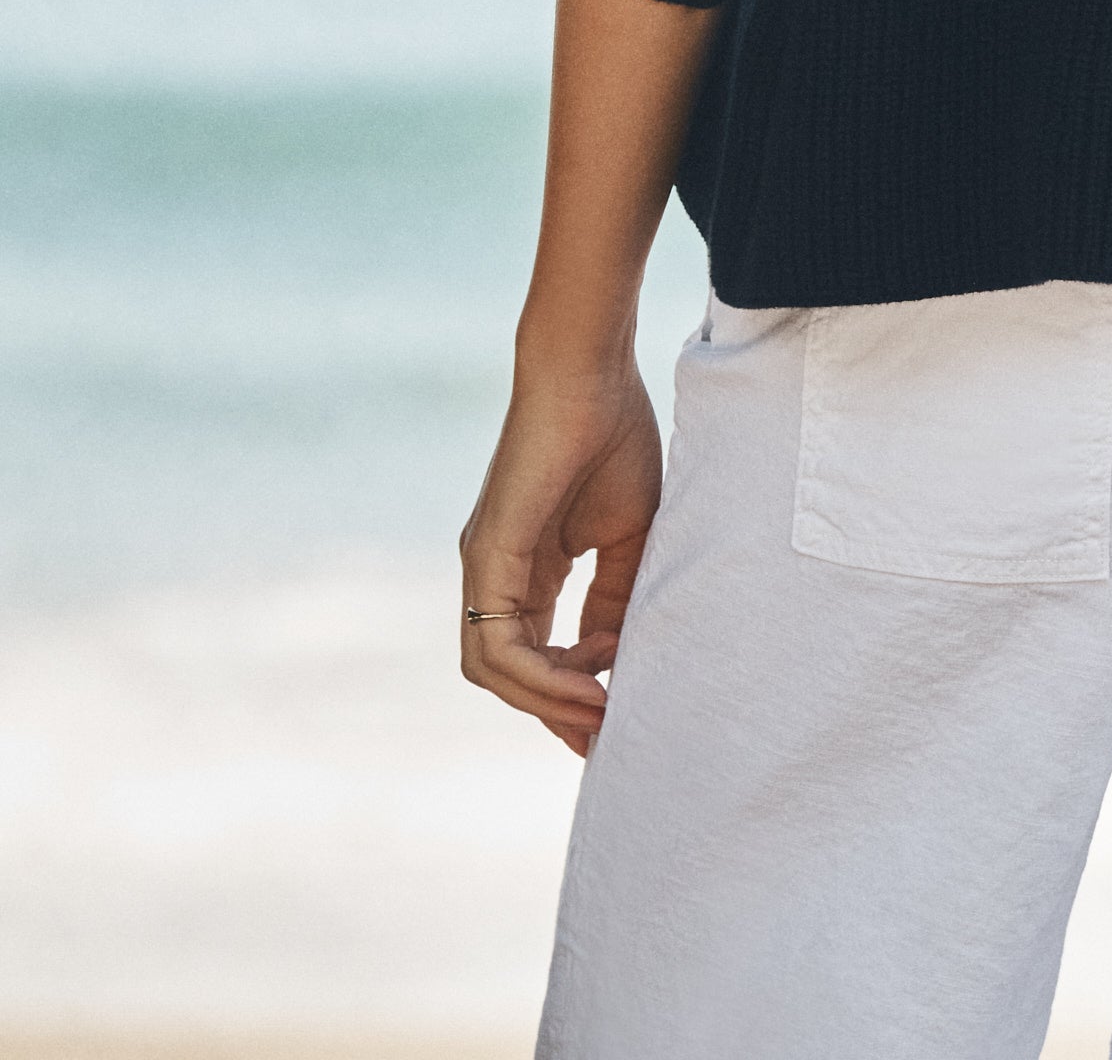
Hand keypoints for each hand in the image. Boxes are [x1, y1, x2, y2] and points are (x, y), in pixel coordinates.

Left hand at [459, 350, 661, 757]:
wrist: (592, 373)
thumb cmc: (614, 435)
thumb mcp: (628, 533)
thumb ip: (615, 596)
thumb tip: (612, 657)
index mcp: (527, 567)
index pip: (533, 653)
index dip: (569, 693)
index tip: (615, 717)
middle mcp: (494, 574)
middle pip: (508, 673)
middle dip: (555, 712)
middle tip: (605, 738)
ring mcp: (484, 566)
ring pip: (492, 670)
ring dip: (547, 702)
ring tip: (603, 713)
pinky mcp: (486, 555)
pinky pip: (497, 643)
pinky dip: (539, 675)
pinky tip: (589, 683)